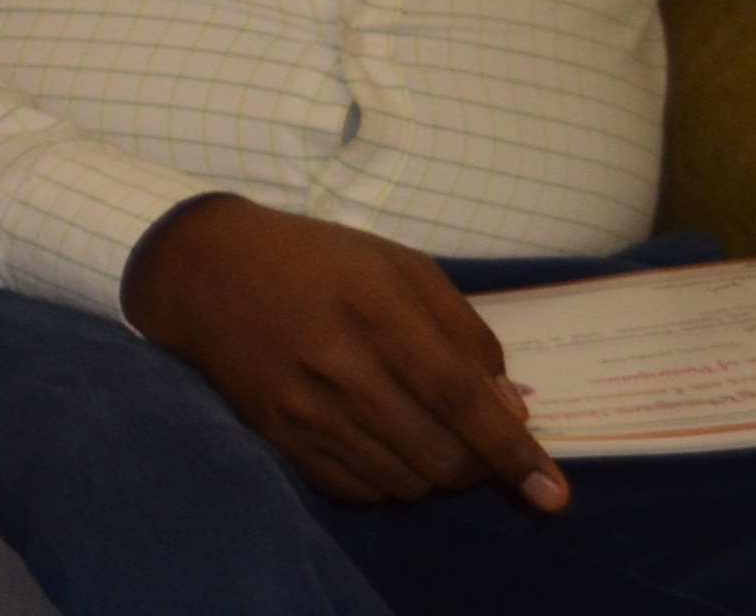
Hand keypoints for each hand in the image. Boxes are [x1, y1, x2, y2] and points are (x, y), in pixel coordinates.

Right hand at [127, 196, 566, 512]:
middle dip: (478, 466)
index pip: (461, 400)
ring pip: (405, 483)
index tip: (553, 494)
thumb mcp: (399, 267)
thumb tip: (509, 410)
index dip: (514, 452)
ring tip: (422, 432)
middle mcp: (339, 366)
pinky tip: (380, 441)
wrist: (203, 270)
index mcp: (376, 310)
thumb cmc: (315, 261)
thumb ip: (464, 332)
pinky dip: (388, 479)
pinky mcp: (278, 436)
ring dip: (433, 472)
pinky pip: (359, 491)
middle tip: (476, 443)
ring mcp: (303, 408)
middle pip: (441, 457)